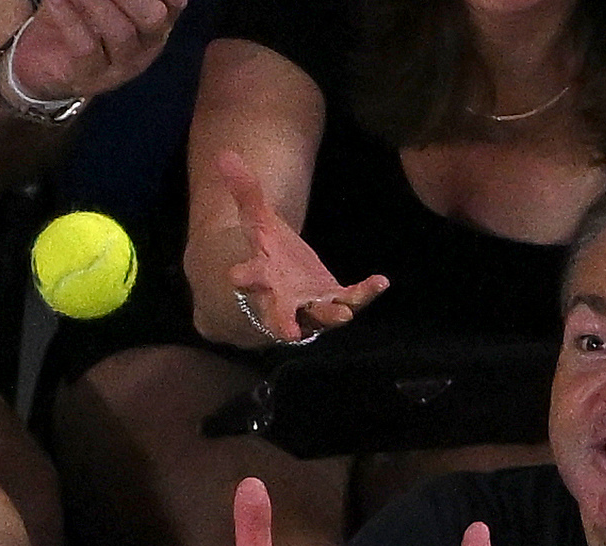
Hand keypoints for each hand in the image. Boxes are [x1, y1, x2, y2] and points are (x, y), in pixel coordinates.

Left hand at [7, 0, 189, 103]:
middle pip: (154, 18)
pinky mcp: (88, 78)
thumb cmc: (82, 15)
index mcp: (158, 18)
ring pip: (119, 33)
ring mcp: (119, 66)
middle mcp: (145, 44)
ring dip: (97, 1)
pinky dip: (70, 19)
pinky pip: (85, 48)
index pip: (174, 1)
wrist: (47, 63)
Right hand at [221, 150, 388, 343]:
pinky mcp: (331, 303)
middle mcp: (280, 300)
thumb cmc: (265, 253)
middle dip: (282, 321)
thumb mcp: (257, 221)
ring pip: (317, 317)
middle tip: (288, 332)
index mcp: (259, 277)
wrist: (276, 288)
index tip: (237, 276)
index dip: (244, 277)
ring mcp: (307, 306)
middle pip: (278, 313)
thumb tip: (224, 154)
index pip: (248, 278)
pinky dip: (364, 294)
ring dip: (329, 316)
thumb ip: (245, 192)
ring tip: (343, 314)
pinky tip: (381, 281)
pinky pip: (349, 301)